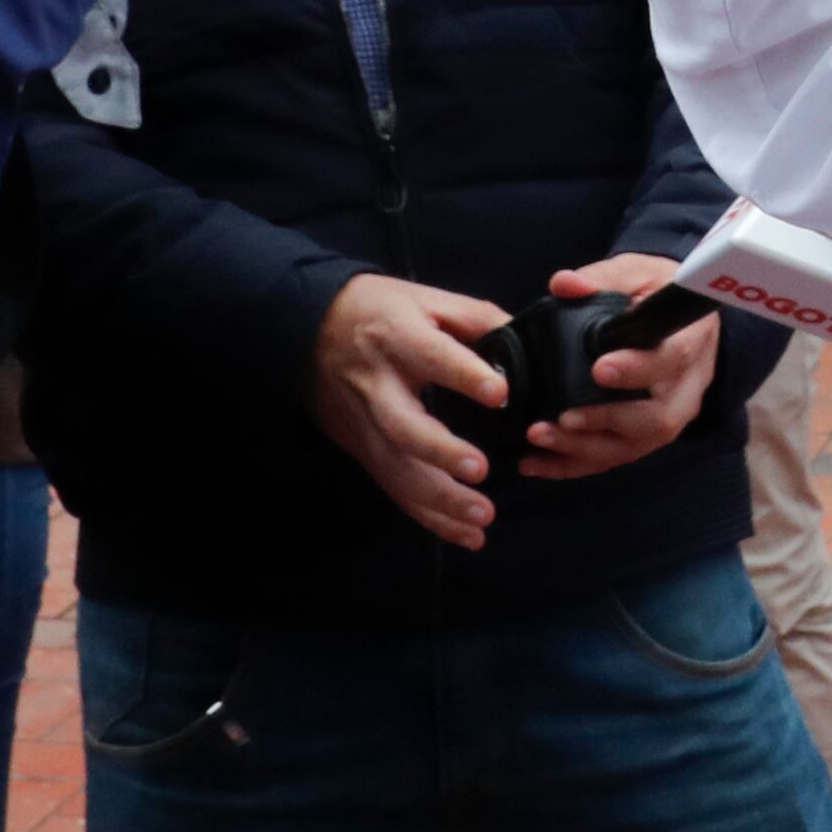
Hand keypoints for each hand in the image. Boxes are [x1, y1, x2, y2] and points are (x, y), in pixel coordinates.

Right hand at [307, 270, 514, 548]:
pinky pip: (395, 489)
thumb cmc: (377, 310)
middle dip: (440, 452)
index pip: (431, 355)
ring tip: (482, 519)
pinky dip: (429, 516)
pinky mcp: (362, 451)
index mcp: (397, 337)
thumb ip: (476, 318)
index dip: (463, 373)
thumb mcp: (424, 297)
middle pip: (403, 426)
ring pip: (398, 470)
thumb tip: (526, 340)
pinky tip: (466, 534)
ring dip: (439, 500)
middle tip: (481, 470)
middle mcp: (377, 385)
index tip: (499, 392)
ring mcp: (365, 424)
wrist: (305, 331)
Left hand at [518, 254, 718, 481]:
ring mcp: (670, 418)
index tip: (599, 370)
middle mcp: (686, 388)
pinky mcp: (647, 437)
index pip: (671, 359)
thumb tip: (563, 284)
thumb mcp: (639, 273)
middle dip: (604, 421)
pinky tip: (536, 463)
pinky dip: (574, 465)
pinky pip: (614, 458)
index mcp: (690, 339)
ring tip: (539, 438)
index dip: (637, 370)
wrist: (684, 324)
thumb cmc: (659, 295)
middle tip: (561, 419)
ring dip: (583, 449)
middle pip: (656, 418)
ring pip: (634, 446)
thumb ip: (602, 278)